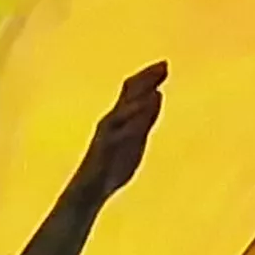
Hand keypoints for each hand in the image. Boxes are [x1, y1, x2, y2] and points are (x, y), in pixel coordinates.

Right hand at [64, 63, 167, 206]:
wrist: (90, 189)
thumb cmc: (113, 164)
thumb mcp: (137, 138)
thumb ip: (146, 118)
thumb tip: (157, 94)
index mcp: (119, 118)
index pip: (133, 92)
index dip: (147, 78)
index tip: (164, 65)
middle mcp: (111, 120)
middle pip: (129, 95)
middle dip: (145, 80)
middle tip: (163, 66)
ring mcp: (107, 134)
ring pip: (124, 111)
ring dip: (140, 98)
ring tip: (155, 85)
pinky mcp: (104, 148)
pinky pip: (119, 133)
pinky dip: (131, 122)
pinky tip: (142, 114)